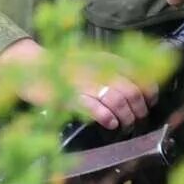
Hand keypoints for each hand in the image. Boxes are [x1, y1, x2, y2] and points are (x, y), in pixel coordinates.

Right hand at [0, 37, 157, 130]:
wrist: (31, 66)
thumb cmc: (65, 66)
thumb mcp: (92, 61)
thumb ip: (113, 69)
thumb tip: (138, 84)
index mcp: (106, 59)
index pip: (138, 73)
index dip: (149, 89)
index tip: (151, 100)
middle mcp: (98, 70)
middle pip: (130, 90)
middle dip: (139, 106)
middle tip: (140, 117)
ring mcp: (84, 83)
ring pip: (116, 100)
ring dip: (126, 115)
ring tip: (127, 123)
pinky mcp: (68, 97)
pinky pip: (93, 107)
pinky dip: (106, 116)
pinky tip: (111, 123)